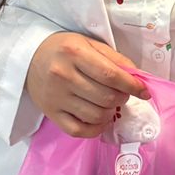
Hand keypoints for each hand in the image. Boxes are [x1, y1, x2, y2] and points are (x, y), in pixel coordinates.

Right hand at [26, 33, 149, 137]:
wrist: (29, 57)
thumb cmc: (64, 49)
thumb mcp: (88, 43)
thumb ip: (114, 58)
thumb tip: (138, 78)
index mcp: (74, 53)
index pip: (111, 75)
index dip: (132, 86)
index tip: (144, 92)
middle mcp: (63, 75)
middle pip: (106, 97)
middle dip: (122, 97)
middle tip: (121, 93)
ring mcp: (56, 97)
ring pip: (96, 115)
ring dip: (111, 112)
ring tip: (109, 104)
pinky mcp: (51, 113)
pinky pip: (79, 130)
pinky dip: (95, 129)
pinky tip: (100, 120)